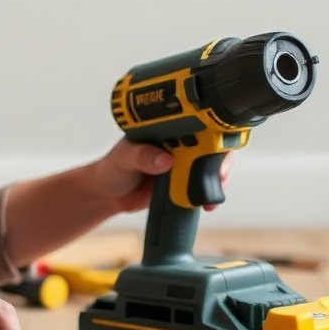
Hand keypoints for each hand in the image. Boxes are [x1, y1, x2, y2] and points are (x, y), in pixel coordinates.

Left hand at [89, 139, 233, 213]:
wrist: (109, 194)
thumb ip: (141, 156)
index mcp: (165, 130)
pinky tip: (207, 205)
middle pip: (210, 145)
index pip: (194, 125)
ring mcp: (183, 165)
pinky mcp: (184, 184)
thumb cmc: (113, 168)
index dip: (209, 133)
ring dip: (217, 179)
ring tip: (210, 194)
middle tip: (218, 174)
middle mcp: (178, 145)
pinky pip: (202, 188)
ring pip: (211, 168)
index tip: (213, 145)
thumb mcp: (123, 158)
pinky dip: (208, 195)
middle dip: (220, 160)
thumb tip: (164, 159)